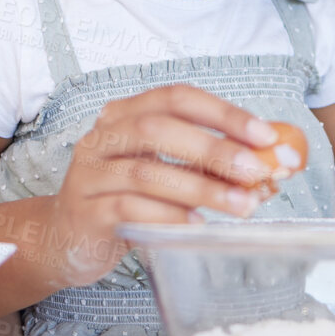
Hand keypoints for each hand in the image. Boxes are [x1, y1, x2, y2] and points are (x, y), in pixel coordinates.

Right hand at [42, 83, 281, 287]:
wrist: (65, 238)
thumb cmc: (123, 198)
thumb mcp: (163, 171)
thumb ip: (206, 164)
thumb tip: (269, 165)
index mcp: (125, 114)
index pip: (176, 97)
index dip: (223, 113)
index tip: (265, 136)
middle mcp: (102, 136)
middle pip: (158, 128)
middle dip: (214, 148)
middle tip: (255, 170)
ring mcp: (90, 174)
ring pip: (147, 173)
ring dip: (201, 188)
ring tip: (241, 205)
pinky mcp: (86, 212)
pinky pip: (130, 210)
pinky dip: (168, 216)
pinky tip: (198, 224)